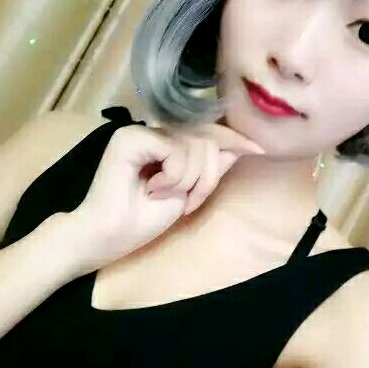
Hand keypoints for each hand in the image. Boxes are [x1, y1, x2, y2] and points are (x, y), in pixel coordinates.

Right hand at [67, 122, 264, 273]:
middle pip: (208, 139)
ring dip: (191, 180)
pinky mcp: (131, 137)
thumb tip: (240, 147)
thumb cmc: (144, 219)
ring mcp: (143, 131)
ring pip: (197, 145)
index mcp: (169, 142)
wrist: (108, 236)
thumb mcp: (189, 192)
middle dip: (208, 177)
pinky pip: (176, 149)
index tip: (260, 150)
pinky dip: (175, 176)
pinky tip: (154, 189)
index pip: (209, 133)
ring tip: (167, 197)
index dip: (235, 140)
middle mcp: (157, 131)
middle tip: (188, 202)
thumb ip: (211, 168)